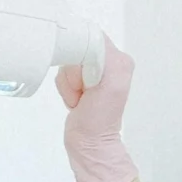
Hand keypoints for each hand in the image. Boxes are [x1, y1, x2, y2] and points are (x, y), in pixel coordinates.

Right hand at [55, 37, 137, 181]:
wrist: (90, 144)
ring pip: (67, 63)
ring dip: (69, 84)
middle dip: (74, 74)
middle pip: (76, 50)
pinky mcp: (80, 82)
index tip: (86, 79)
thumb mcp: (110, 83)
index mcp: (119, 59)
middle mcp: (108, 61)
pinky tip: (76, 101)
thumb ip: (104, 57)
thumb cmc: (101, 117)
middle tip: (83, 92)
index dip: (81, 57)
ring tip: (80, 99)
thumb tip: (87, 39)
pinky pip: (63, 74)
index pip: (91, 38)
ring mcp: (92, 72)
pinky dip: (65, 89)